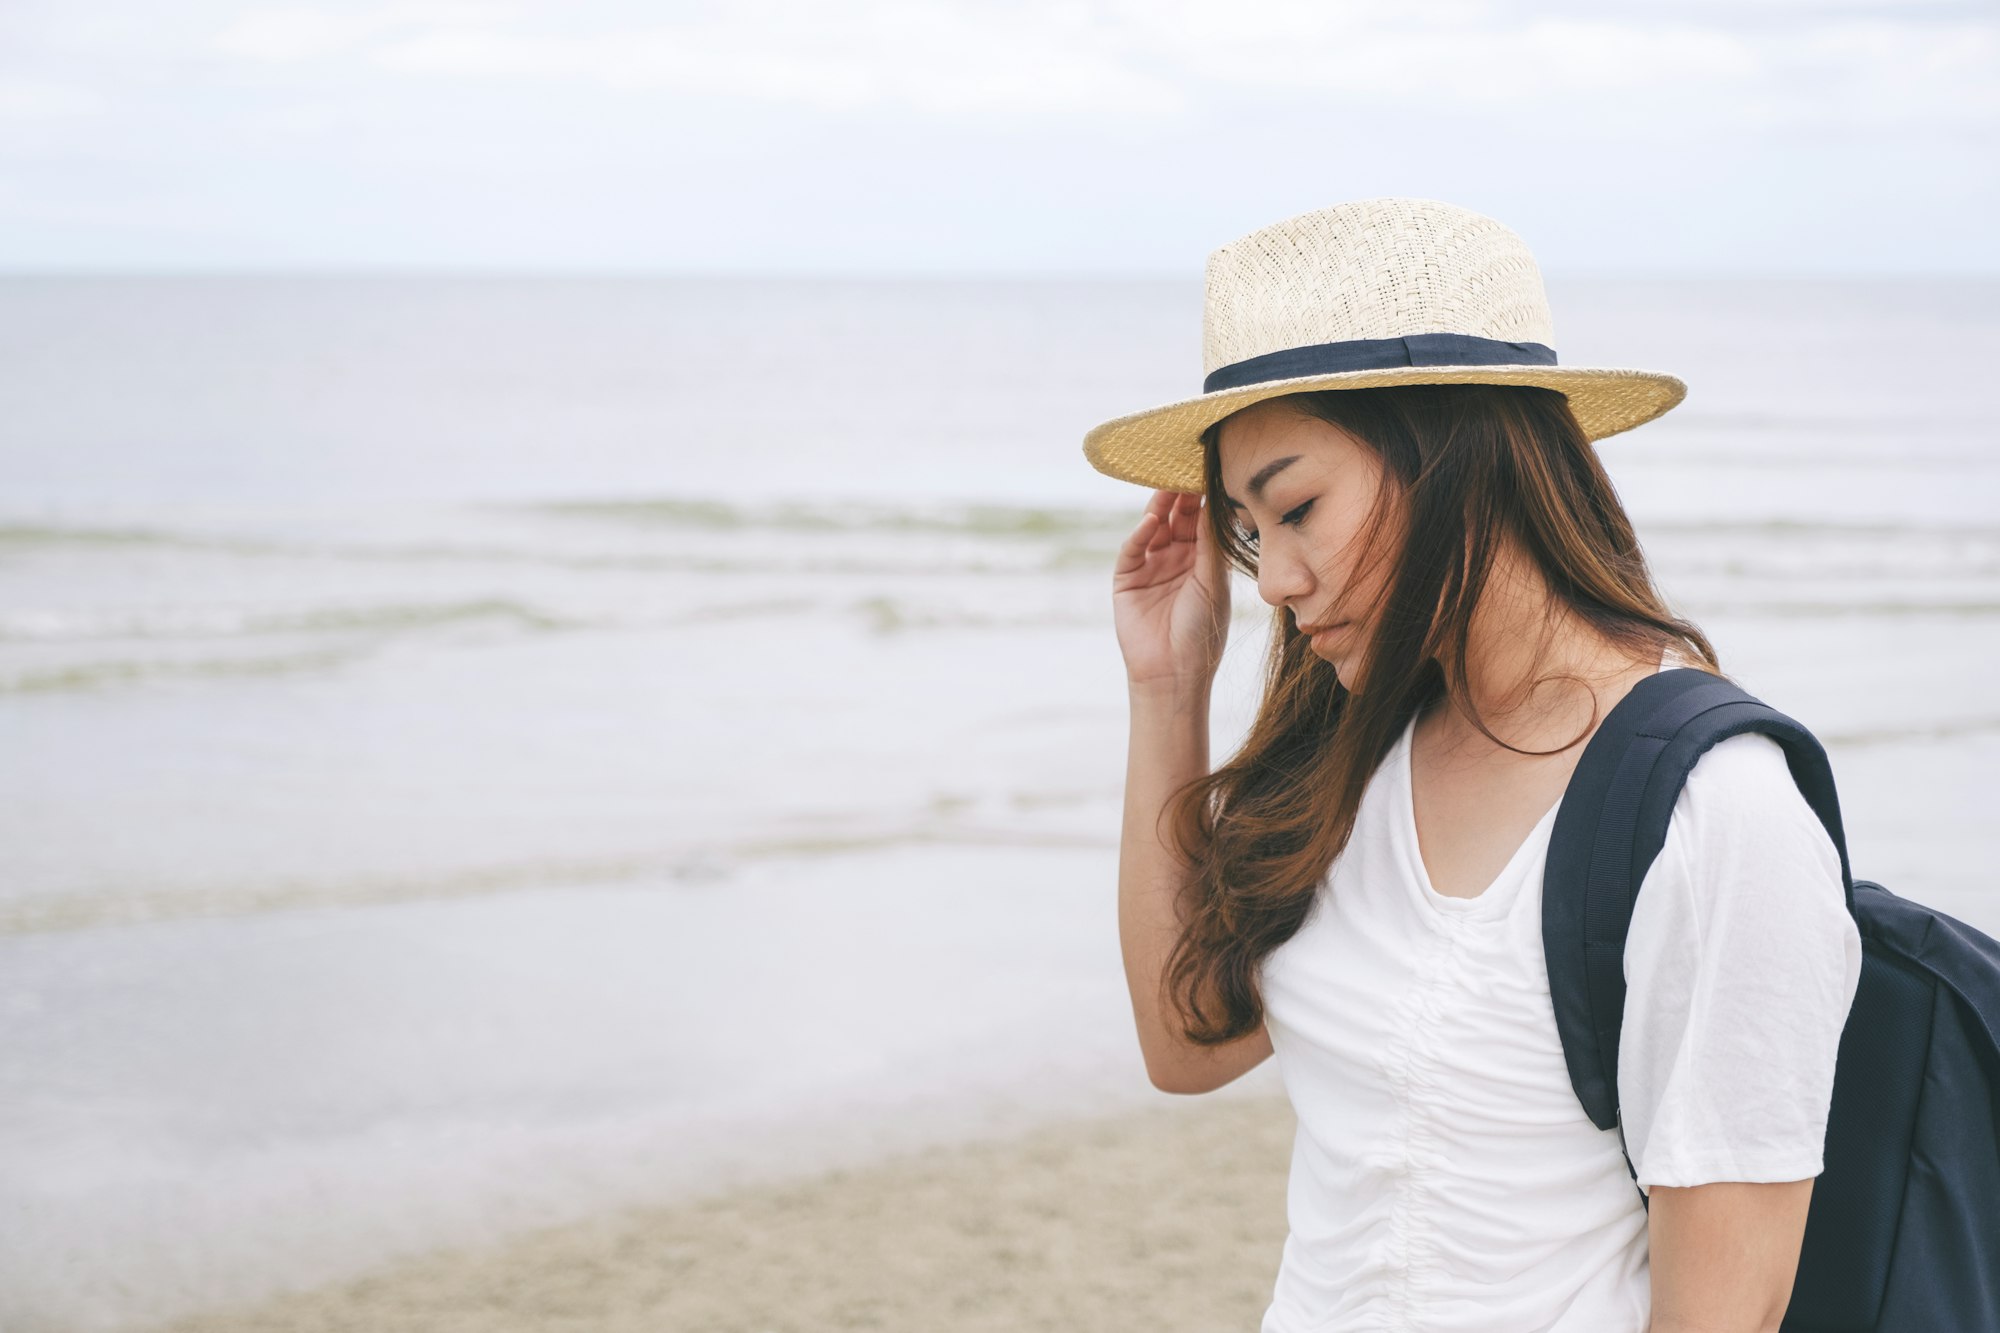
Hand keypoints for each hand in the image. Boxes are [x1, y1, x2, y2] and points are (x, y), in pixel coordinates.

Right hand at [1112, 489, 1231, 691]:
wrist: (1174, 673)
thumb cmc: (1202, 631)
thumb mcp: (1211, 582)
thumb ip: (1209, 543)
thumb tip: (1212, 503)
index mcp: (1203, 560)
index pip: (1202, 520)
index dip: (1204, 498)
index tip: (1208, 471)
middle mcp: (1177, 558)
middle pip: (1177, 518)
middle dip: (1181, 495)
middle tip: (1184, 467)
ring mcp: (1151, 566)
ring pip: (1154, 528)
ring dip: (1159, 508)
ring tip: (1166, 485)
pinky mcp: (1127, 578)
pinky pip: (1133, 550)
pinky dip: (1140, 534)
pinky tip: (1150, 522)